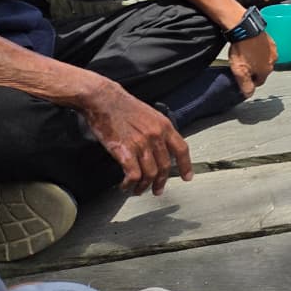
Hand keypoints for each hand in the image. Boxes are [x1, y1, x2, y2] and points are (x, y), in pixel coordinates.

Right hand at [79, 80, 192, 195]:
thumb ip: (158, 131)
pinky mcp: (125, 151)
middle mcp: (156, 136)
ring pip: (150, 174)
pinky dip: (130, 184)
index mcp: (164, 126)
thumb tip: (162, 148)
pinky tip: (125, 186)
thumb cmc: (123, 106)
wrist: (104, 100)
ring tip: (138, 189)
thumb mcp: (150, 115)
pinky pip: (133, 175)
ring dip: (144, 186)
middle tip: (157, 190)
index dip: (186, 165)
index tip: (187, 177)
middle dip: (161, 182)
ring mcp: (141, 144)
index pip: (182, 149)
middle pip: (165, 166)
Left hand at [227, 32, 275, 94]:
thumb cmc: (242, 49)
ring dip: (257, 59)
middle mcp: (273, 61)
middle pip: (263, 71)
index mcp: (266, 70)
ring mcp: (273, 50)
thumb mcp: (240, 72)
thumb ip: (245, 85)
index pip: (259, 82)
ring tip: (246, 54)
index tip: (242, 76)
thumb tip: (249, 95)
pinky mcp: (270, 40)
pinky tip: (250, 47)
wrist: (245, 29)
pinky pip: (265, 49)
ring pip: (264, 60)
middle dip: (254, 69)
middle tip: (243, 64)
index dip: (249, 81)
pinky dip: (259, 50)